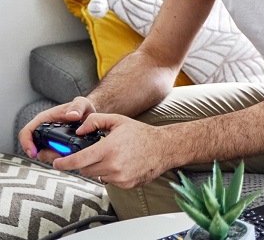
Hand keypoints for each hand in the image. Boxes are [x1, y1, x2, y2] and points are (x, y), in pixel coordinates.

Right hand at [19, 96, 96, 161]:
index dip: (26, 143)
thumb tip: (72, 115)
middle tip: (58, 155)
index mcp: (45, 119)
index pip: (27, 131)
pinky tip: (70, 156)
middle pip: (34, 147)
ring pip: (44, 154)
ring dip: (54, 157)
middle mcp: (45, 131)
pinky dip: (61, 158)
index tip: (33, 152)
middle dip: (45, 154)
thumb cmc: (82, 108)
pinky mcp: (57, 148)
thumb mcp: (82, 104)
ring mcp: (50, 141)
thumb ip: (78, 106)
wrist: (89, 115)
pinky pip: (54, 157)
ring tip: (67, 154)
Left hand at [52, 113, 171, 188]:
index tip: (57, 163)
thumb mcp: (118, 121)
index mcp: (109, 149)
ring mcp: (119, 177)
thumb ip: (95, 121)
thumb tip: (79, 130)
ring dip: (99, 167)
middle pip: (85, 169)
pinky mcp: (125, 184)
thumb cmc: (141, 134)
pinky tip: (122, 163)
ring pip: (97, 175)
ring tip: (113, 156)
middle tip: (94, 153)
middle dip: (85, 162)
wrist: (163, 148)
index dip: (64, 163)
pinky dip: (111, 173)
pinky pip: (109, 181)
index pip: (78, 160)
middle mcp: (113, 165)